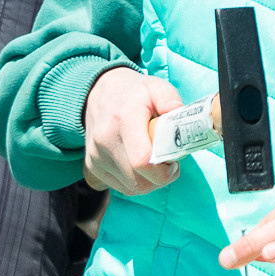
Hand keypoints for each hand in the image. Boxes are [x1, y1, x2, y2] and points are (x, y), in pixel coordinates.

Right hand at [81, 67, 185, 195]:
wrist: (98, 94)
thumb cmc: (134, 92)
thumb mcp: (157, 87)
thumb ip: (171, 101)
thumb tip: (182, 119)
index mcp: (124, 120)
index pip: (143, 161)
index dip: (164, 169)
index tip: (175, 160)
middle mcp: (105, 141)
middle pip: (139, 180)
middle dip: (162, 177)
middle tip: (170, 162)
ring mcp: (95, 157)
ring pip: (131, 188)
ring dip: (150, 182)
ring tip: (157, 162)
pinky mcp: (92, 167)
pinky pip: (120, 187)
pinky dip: (136, 182)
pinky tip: (141, 166)